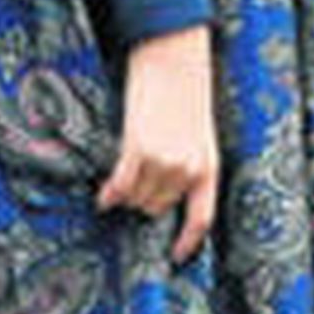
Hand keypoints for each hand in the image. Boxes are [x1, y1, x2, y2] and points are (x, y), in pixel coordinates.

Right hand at [97, 23, 217, 262]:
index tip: (176, 257)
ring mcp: (163, 161)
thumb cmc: (185, 90)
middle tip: (137, 180)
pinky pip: (121, 185)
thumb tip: (162, 192)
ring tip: (124, 173)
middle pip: (158, 208)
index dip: (188, 242)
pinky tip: (104, 195)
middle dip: (146, 199)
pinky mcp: (139, 148)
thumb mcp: (197, 132)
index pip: (201, 218)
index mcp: (208, 166)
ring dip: (128, 192)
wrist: (174, 55)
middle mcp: (188, 169)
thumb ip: (186, 162)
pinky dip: (111, 192)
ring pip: (137, 198)